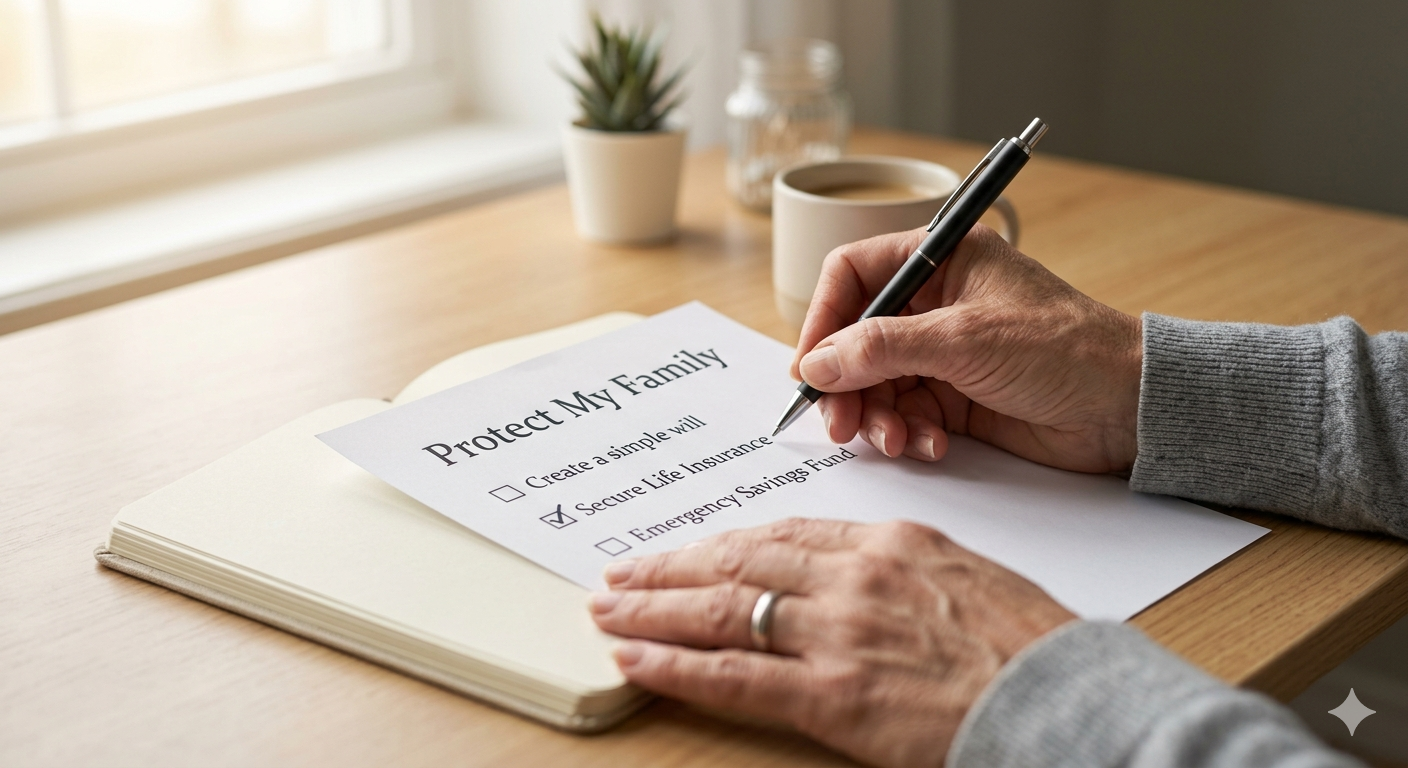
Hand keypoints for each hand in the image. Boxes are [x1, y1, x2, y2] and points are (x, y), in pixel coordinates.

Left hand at [589, 518, 1074, 767]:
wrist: (1070, 700)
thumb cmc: (1031, 647)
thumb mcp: (965, 578)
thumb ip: (898, 570)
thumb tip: (851, 580)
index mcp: (888, 542)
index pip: (779, 534)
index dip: (720, 544)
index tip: (686, 551)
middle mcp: (853, 576)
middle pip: (737, 560)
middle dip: (669, 568)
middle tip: (621, 574)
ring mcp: (838, 633)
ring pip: (723, 609)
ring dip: (655, 611)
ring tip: (609, 611)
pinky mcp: (834, 694)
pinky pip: (735, 675)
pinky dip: (677, 667)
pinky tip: (637, 661)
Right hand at [794, 225, 1141, 472]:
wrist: (1129, 407)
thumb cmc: (1067, 349)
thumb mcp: (965, 340)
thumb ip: (882, 348)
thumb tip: (817, 362)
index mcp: (941, 259)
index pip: (853, 275)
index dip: (823, 319)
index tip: (810, 366)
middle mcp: (935, 302)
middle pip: (854, 338)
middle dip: (846, 384)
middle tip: (842, 423)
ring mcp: (943, 352)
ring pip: (875, 383)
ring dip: (876, 417)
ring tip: (896, 440)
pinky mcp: (955, 398)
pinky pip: (905, 415)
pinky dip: (907, 434)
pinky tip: (929, 446)